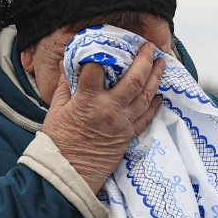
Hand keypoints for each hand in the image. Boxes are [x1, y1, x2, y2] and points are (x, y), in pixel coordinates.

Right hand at [43, 43, 164, 192]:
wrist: (68, 174)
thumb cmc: (58, 142)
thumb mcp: (56, 110)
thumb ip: (66, 86)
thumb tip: (70, 66)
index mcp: (87, 100)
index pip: (97, 68)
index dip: (101, 52)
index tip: (105, 43)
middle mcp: (109, 110)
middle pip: (133, 80)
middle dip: (143, 60)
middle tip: (149, 47)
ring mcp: (122, 123)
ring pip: (145, 97)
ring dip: (155, 78)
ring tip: (161, 63)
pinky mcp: (128, 136)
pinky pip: (146, 118)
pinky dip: (154, 105)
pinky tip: (159, 94)